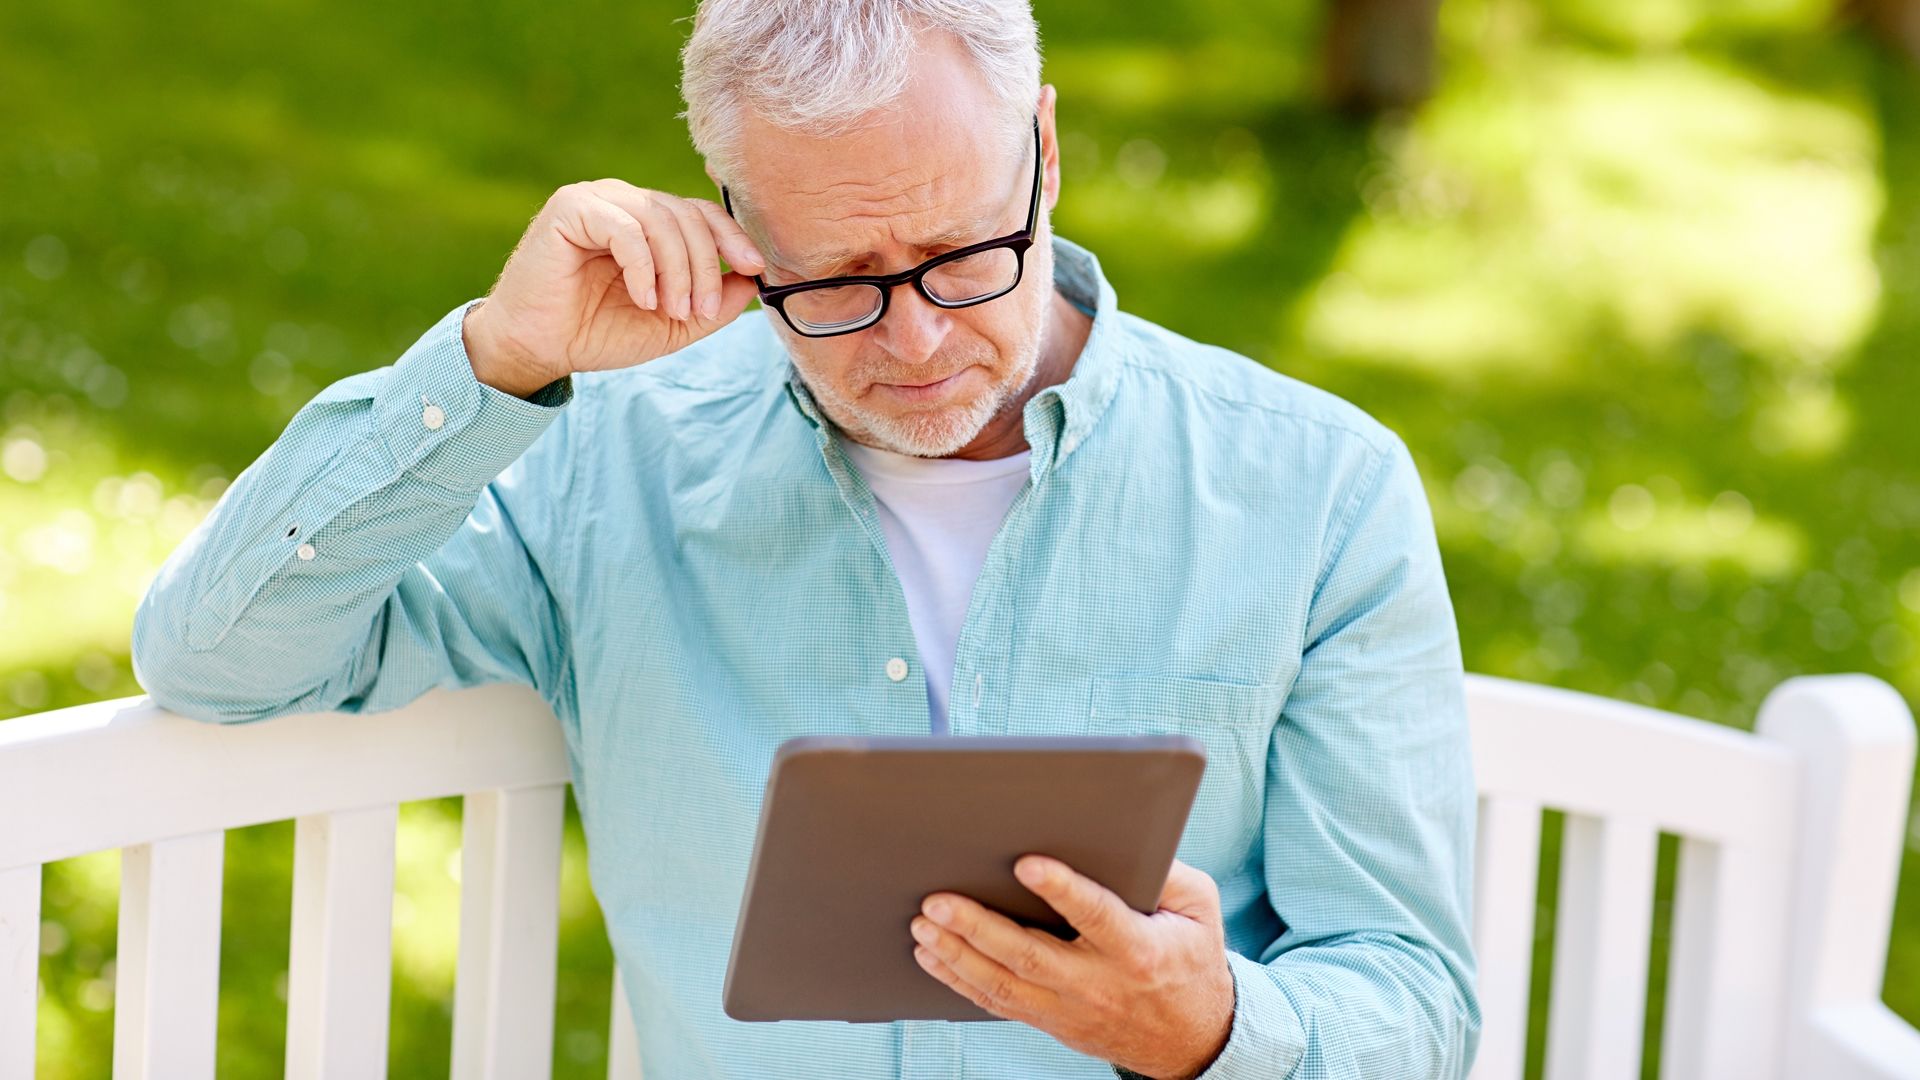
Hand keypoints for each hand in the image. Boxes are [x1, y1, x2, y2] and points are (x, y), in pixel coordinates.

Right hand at [462, 180, 765, 396]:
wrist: (536, 348)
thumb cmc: (597, 333)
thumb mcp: (672, 324)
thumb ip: (714, 304)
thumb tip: (752, 281)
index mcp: (648, 221)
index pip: (700, 214)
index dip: (731, 238)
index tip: (754, 268)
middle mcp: (624, 202)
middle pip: (687, 216)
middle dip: (704, 267)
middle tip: (701, 312)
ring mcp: (597, 200)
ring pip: (661, 220)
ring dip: (678, 270)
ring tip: (671, 311)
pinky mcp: (571, 209)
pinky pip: (626, 228)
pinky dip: (644, 267)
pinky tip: (643, 299)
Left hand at [910, 856, 1234, 1079]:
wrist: (1191, 1039)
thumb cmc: (1190, 958)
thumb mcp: (1198, 910)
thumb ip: (1168, 873)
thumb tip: (1128, 837)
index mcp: (1139, 950)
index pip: (1095, 916)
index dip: (1061, 890)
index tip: (1026, 863)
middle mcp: (1098, 983)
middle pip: (1030, 956)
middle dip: (978, 927)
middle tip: (938, 900)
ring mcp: (1069, 1008)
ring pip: (1003, 985)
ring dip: (956, 954)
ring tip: (922, 924)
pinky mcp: (1051, 1020)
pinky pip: (997, 1003)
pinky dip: (959, 980)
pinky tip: (931, 955)